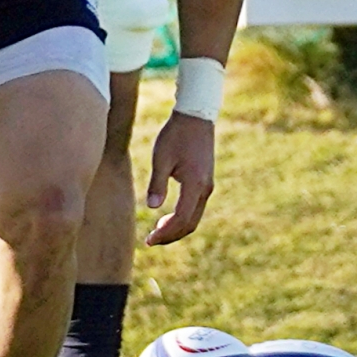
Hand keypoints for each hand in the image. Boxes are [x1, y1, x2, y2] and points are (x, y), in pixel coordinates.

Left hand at [143, 111, 215, 245]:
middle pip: (190, 224)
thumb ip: (157, 183)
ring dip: (177, 228)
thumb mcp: (161, 157)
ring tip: (157, 231)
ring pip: (194, 217)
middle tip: (151, 241)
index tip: (149, 240)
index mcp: (195, 185)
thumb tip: (152, 207)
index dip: (166, 233)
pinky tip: (167, 216)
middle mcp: (205, 189)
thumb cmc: (176, 134)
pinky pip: (196, 207)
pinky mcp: (205, 181)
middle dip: (171, 236)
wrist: (195, 116)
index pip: (181, 219)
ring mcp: (207, 186)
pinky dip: (182, 218)